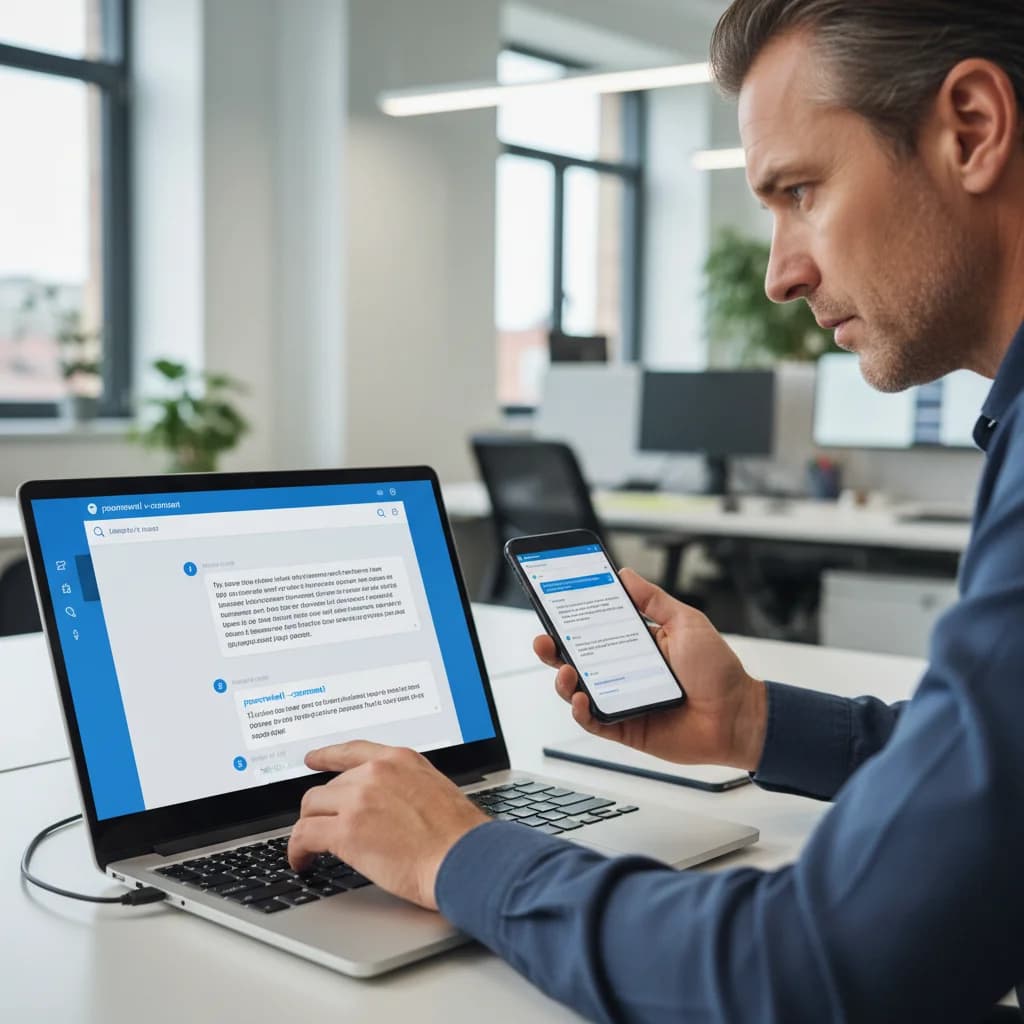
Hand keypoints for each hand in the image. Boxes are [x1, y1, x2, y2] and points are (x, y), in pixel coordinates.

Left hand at [287, 741, 489, 909]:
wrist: (465, 859)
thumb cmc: (460, 837)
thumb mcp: (435, 791)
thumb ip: (405, 788)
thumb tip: (387, 806)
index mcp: (400, 760)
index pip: (353, 750)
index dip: (327, 755)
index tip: (312, 759)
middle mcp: (376, 773)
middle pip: (329, 786)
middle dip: (326, 810)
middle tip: (324, 830)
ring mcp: (358, 800)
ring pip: (311, 807)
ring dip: (309, 827)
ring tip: (309, 848)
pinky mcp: (346, 831)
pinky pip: (304, 835)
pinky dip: (297, 850)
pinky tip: (302, 861)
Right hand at [533, 568, 767, 770]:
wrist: (738, 716)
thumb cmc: (718, 671)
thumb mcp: (686, 622)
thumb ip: (653, 599)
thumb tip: (625, 575)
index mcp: (636, 644)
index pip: (594, 628)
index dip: (571, 619)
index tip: (553, 604)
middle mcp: (623, 671)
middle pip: (577, 659)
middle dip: (554, 649)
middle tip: (544, 639)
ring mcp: (622, 700)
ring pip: (578, 690)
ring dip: (563, 680)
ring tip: (565, 670)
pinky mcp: (625, 728)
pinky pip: (593, 721)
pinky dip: (581, 711)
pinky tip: (581, 699)